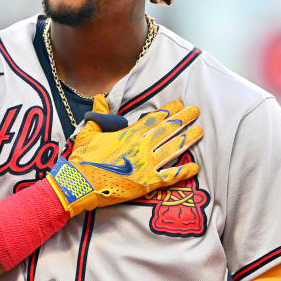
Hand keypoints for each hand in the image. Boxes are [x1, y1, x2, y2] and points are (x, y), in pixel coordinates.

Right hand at [47, 95, 201, 215]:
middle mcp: (141, 147)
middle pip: (167, 129)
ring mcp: (146, 165)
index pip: (153, 118)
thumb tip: (99, 97)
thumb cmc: (82, 159)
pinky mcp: (147, 183)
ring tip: (200, 131)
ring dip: (187, 139)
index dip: (168, 111)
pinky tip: (195, 167)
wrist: (80, 183)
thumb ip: (98, 115)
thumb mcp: (88, 133)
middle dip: (183, 119)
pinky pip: (170, 176)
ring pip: (173, 149)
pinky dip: (183, 171)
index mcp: (129, 134)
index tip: (179, 104)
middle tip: (196, 111)